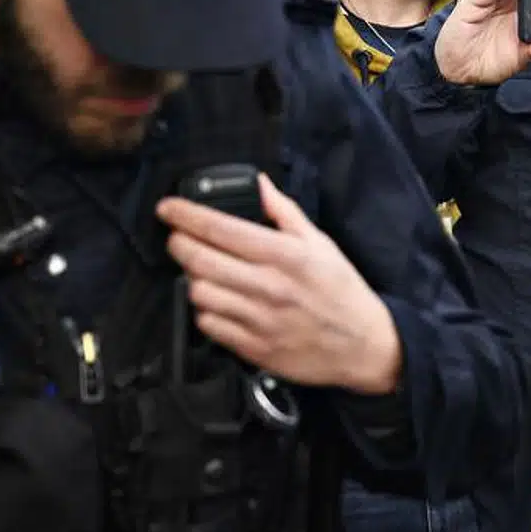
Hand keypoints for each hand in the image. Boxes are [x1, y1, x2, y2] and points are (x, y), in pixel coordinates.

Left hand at [157, 174, 401, 394]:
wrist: (362, 344)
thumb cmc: (342, 290)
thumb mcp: (321, 243)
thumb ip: (285, 212)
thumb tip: (260, 185)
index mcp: (285, 255)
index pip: (220, 229)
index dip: (186, 215)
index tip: (168, 208)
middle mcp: (268, 286)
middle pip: (199, 259)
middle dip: (178, 243)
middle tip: (178, 237)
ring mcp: (258, 319)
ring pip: (198, 292)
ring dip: (191, 277)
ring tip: (202, 270)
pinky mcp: (252, 347)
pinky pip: (208, 324)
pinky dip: (204, 309)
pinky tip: (217, 300)